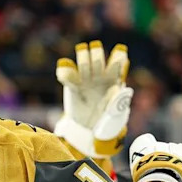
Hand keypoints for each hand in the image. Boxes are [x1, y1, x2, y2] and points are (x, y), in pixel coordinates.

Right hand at [55, 40, 132, 157]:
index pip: (118, 59)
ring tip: (83, 75)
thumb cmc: (106, 118)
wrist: (89, 127)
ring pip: (83, 56)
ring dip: (83, 60)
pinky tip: (67, 80)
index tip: (114, 63)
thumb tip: (116, 87)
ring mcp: (84, 77)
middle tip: (96, 69)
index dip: (118, 56)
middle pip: (97, 54)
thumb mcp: (115, 113)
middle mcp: (99, 73)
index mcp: (113, 77)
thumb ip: (117, 100)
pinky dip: (64, 72)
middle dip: (96, 57)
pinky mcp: (71, 84)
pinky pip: (65, 72)